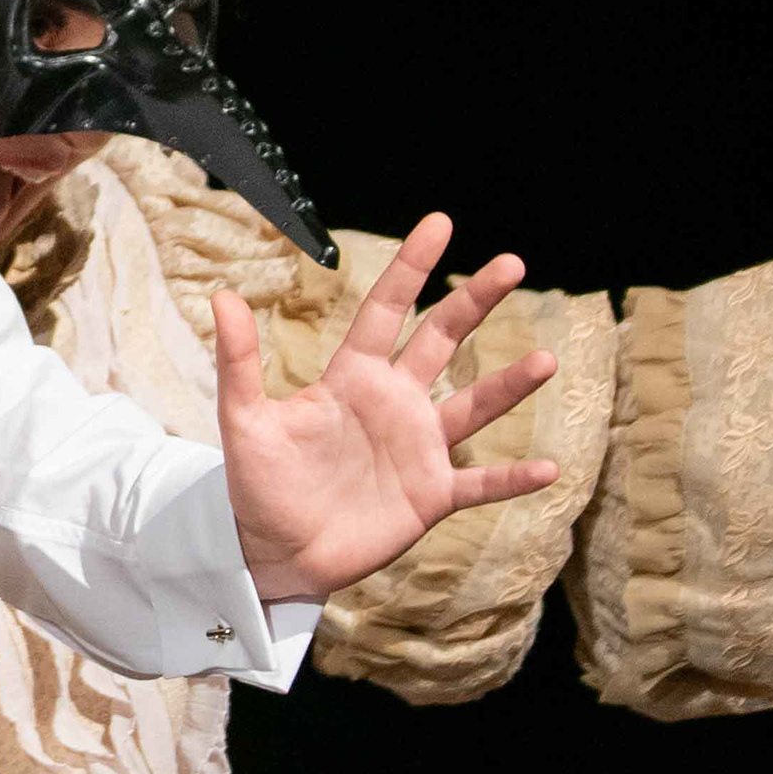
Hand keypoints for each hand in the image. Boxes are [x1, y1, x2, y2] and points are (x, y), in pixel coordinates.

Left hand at [214, 212, 561, 601]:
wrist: (274, 550)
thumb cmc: (258, 482)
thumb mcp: (243, 419)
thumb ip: (238, 361)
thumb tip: (222, 295)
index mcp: (352, 377)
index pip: (387, 309)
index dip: (412, 267)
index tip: (440, 223)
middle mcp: (394, 403)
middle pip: (441, 340)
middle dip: (474, 300)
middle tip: (512, 262)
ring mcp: (418, 449)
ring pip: (473, 406)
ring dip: (509, 384)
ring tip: (546, 359)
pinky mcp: (431, 496)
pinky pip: (481, 484)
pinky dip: (512, 478)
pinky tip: (550, 467)